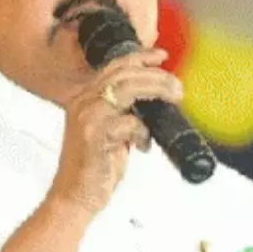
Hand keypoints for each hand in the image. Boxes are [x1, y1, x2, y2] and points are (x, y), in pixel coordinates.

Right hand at [46, 48, 181, 213]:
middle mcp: (83, 102)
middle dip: (157, 75)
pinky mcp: (95, 136)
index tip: (162, 55)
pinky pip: (129, 123)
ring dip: (156, 91)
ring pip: (127, 89)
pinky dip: (143, 132)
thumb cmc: (94, 166)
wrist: (75, 196)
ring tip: (174, 99)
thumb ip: (125, 113)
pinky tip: (143, 145)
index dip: (140, 57)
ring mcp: (87, 117)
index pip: (115, 67)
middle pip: (124, 74)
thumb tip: (155, 101)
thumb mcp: (110, 132)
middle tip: (178, 87)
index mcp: (86, 98)